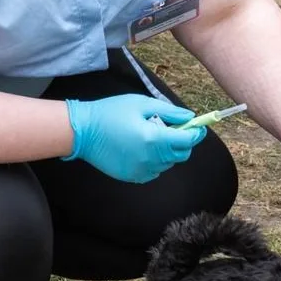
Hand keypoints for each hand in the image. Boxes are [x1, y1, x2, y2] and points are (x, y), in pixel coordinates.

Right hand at [64, 94, 206, 182]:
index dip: (196, 132)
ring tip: (152, 136)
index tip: (198, 126)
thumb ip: (169, 111)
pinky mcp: (133, 177)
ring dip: (168, 151)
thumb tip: (190, 117)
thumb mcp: (141, 104)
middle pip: (181, 154)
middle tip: (174, 128)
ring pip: (168, 163)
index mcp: (154, 138)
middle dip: (183, 142)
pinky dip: (156, 161)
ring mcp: (142, 170)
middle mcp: (151, 158)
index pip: (187, 140)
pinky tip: (142, 149)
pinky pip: (155, 171)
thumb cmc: (111, 112)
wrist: (82, 132)